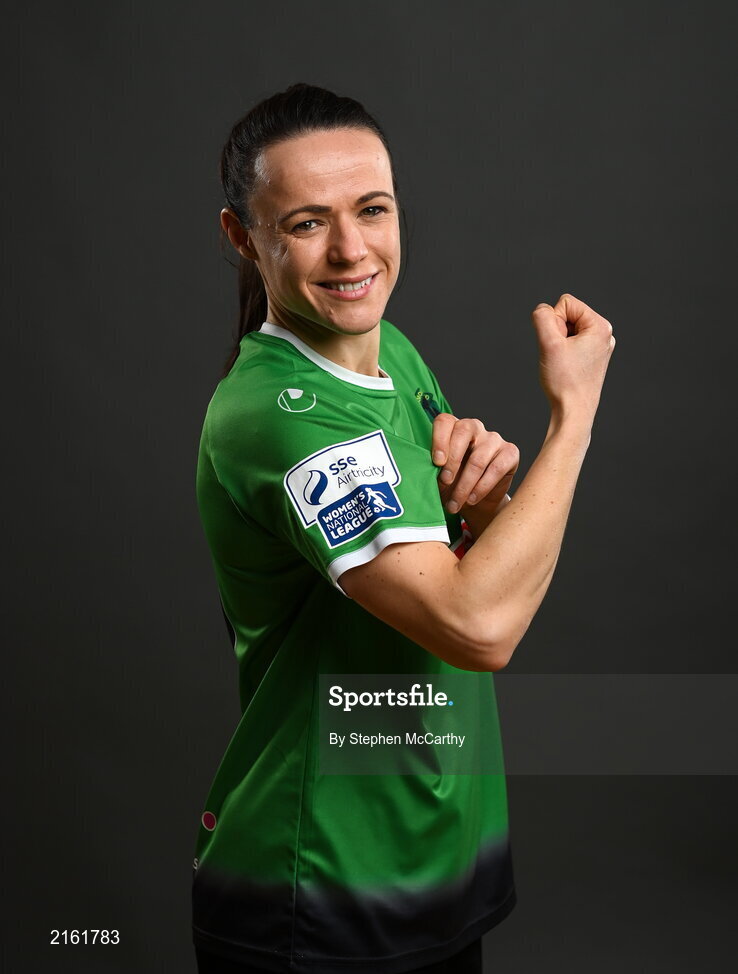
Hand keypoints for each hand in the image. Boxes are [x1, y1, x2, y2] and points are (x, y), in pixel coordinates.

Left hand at [431, 413, 519, 517]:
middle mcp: (474, 428)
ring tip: (455, 503)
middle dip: (452, 460)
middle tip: (445, 482)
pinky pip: (496, 468)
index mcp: (453, 427)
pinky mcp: (510, 453)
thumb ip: (430, 468)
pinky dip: (482, 487)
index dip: (439, 439)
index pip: (445, 421)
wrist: (476, 502)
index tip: (436, 462)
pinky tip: (472, 499)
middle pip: (464, 432)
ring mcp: (494, 439)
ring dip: (465, 484)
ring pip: (479, 457)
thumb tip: (419, 472)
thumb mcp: (438, 476)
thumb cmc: (452, 484)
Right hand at [532, 293, 615, 419]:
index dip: (553, 321)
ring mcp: (600, 347)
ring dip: (558, 343)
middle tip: (559, 356)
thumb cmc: (564, 381)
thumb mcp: (548, 343)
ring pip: (568, 330)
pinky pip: (571, 343)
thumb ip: (542, 317)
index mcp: (601, 326)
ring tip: (563, 362)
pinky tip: (566, 368)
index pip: (565, 303)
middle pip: (567, 315)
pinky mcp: (593, 358)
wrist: (574, 412)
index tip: (558, 345)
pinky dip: (563, 352)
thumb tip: (542, 309)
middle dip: (557, 332)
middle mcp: (604, 334)